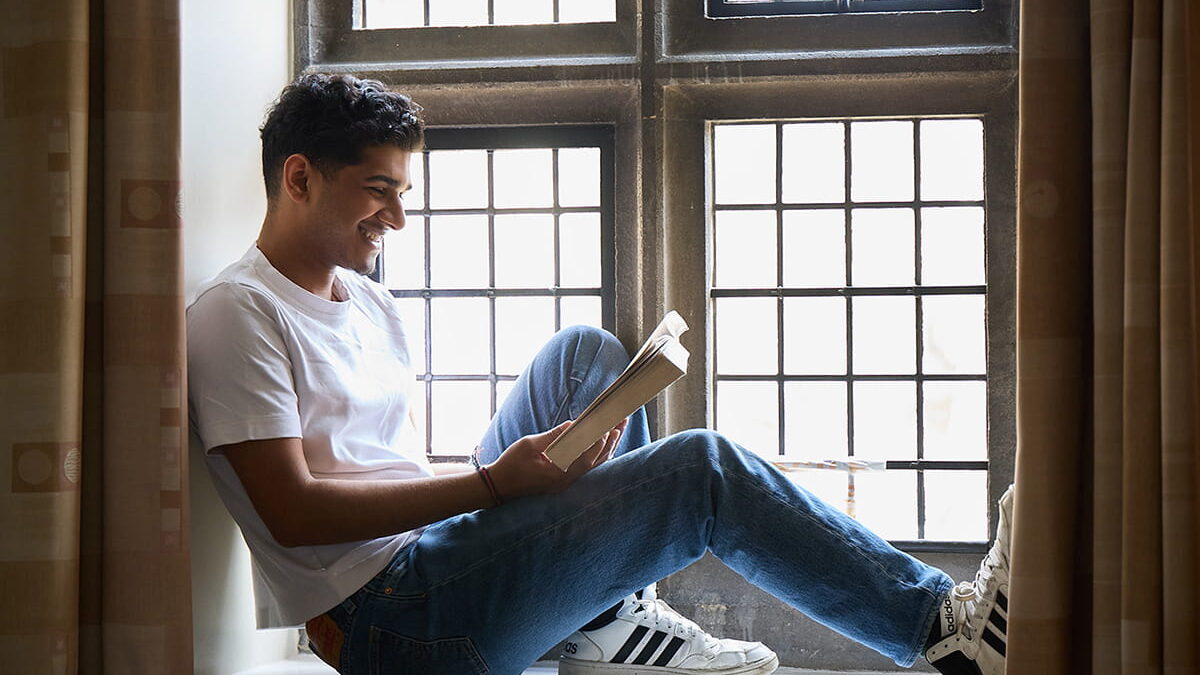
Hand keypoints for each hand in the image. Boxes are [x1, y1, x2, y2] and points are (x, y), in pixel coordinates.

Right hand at [485, 419, 626, 499]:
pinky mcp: (562, 483)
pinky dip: (596, 457)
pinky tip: (603, 446)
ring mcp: (565, 483)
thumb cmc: (510, 465)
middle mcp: (565, 481)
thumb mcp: (529, 445)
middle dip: (610, 441)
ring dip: (606, 448)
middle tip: (622, 423)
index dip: (600, 441)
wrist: (498, 487)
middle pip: (595, 461)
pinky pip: (585, 470)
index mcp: (557, 473)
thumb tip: (572, 425)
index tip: (609, 425)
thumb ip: (552, 436)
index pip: (586, 456)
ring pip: (593, 466)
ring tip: (618, 431)